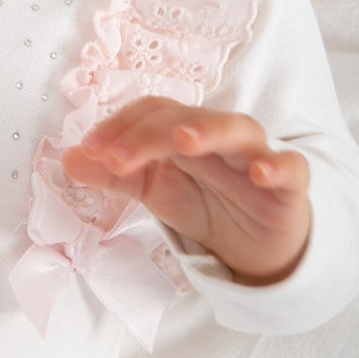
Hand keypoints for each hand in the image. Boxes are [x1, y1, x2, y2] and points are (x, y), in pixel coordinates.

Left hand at [62, 97, 310, 284]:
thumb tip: (67, 159)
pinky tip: (262, 172)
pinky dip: (278, 166)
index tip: (92, 152)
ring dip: (208, 130)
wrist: (258, 245)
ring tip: (182, 140)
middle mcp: (218, 134)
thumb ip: (114, 175)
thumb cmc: (206, 202)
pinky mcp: (289, 185)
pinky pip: (292, 168)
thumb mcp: (154, 191)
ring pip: (237, 129)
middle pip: (184, 117)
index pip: (150, 112)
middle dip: (147, 135)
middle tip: (116, 159)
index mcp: (183, 130)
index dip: (119, 127)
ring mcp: (255, 155)